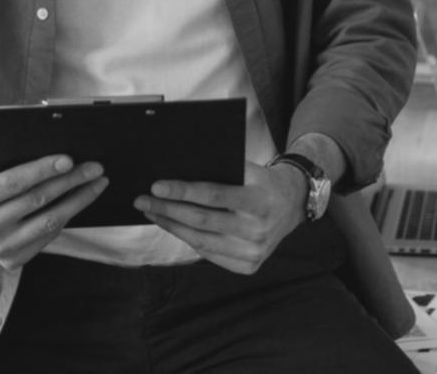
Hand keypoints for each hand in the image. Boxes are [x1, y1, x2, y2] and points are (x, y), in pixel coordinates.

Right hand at [0, 136, 107, 269]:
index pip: (13, 183)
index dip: (42, 170)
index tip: (68, 159)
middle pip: (37, 201)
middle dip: (70, 181)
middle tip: (95, 166)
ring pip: (48, 222)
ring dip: (78, 201)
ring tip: (98, 182)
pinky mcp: (12, 260)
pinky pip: (47, 236)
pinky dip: (67, 216)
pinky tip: (82, 199)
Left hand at [135, 160, 304, 274]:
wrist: (293, 204)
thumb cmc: (262, 182)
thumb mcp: (250, 169)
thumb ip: (221, 171)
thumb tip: (177, 170)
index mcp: (260, 200)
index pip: (214, 195)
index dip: (183, 191)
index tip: (156, 186)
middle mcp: (258, 230)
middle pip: (202, 221)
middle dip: (168, 210)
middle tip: (142, 200)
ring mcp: (254, 252)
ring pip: (201, 241)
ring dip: (171, 226)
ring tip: (152, 213)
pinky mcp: (249, 266)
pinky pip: (209, 254)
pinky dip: (188, 240)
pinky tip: (173, 227)